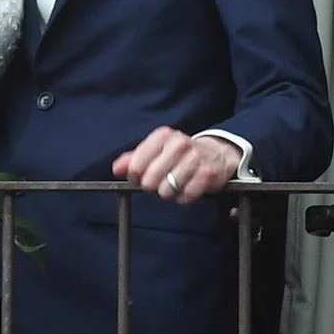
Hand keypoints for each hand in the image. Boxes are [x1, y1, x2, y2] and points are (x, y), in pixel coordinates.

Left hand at [112, 129, 240, 203]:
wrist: (216, 153)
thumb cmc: (179, 154)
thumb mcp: (155, 151)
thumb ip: (133, 159)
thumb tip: (117, 168)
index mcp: (162, 136)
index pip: (135, 165)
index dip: (135, 176)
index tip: (141, 176)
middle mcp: (179, 144)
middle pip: (149, 180)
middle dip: (152, 186)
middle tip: (160, 181)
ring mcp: (195, 158)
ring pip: (166, 190)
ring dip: (168, 193)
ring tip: (175, 184)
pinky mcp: (207, 174)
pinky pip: (185, 196)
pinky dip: (184, 197)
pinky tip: (187, 187)